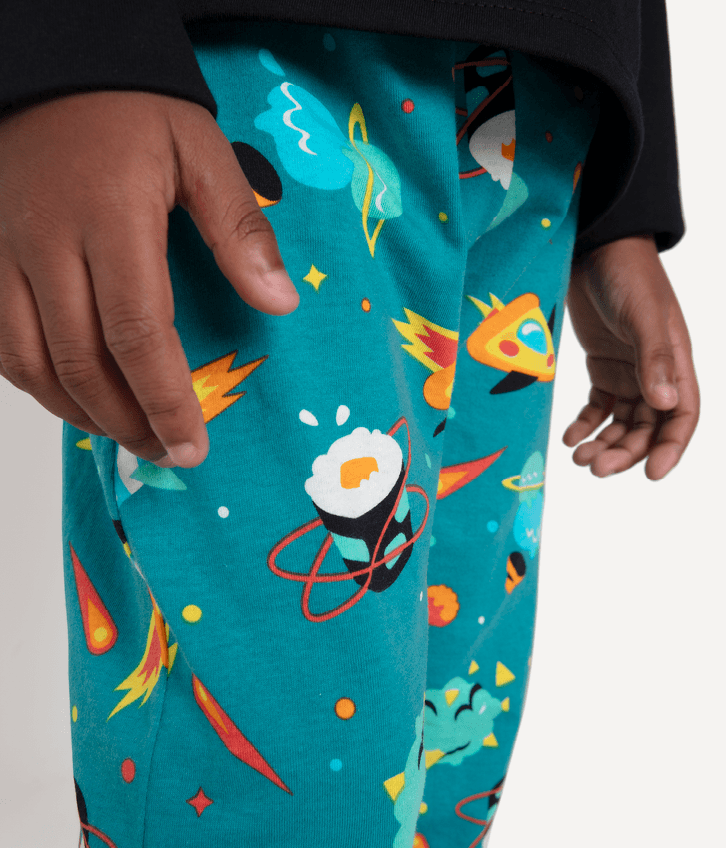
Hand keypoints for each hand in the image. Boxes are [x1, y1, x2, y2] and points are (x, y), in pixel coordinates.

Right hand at [0, 91, 298, 467]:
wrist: (51, 69)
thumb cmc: (132, 110)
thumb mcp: (202, 152)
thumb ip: (240, 231)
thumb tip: (280, 303)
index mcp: (112, 219)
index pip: (138, 333)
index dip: (165, 401)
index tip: (194, 447)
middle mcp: (47, 243)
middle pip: (82, 363)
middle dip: (129, 422)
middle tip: (169, 451)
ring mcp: (4, 253)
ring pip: (33, 364)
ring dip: (82, 415)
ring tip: (130, 435)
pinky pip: (0, 343)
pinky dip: (37, 385)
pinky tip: (76, 400)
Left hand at [564, 235, 698, 478]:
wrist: (594, 247)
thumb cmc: (626, 274)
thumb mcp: (642, 315)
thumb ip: (654, 359)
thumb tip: (666, 403)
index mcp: (676, 362)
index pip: (682, 416)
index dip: (671, 448)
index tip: (652, 475)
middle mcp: (656, 373)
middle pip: (647, 427)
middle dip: (626, 451)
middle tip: (595, 468)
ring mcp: (629, 372)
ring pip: (622, 423)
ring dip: (604, 443)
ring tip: (579, 458)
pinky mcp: (602, 368)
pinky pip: (598, 407)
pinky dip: (586, 425)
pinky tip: (571, 437)